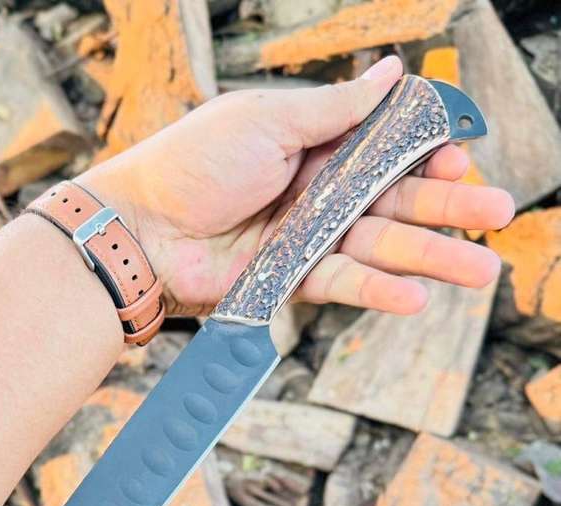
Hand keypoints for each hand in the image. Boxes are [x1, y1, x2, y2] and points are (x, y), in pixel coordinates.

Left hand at [77, 56, 514, 317]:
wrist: (141, 227)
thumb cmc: (193, 163)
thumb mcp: (269, 120)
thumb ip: (335, 109)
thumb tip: (392, 74)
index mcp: (315, 143)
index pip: (388, 150)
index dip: (427, 157)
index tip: (460, 162)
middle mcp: (316, 192)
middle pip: (394, 202)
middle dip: (448, 209)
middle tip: (499, 216)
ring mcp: (304, 239)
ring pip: (379, 248)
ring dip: (431, 258)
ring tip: (481, 271)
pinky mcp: (288, 280)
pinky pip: (342, 285)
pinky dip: (378, 290)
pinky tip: (417, 297)